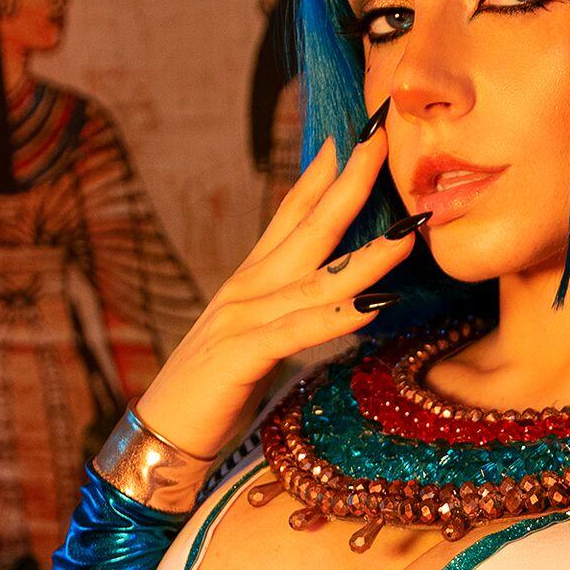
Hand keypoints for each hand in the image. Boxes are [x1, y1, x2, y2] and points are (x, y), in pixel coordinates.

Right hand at [136, 106, 417, 459]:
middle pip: (308, 226)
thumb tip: (332, 297)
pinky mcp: (242, 355)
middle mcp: (247, 287)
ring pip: (316, 277)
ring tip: (408, 230)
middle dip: (349, 182)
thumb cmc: (213, 391)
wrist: (161, 433)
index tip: (351, 136)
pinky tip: (372, 304)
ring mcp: (243, 317)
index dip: (321, 174)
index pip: (290, 214)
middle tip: (381, 139)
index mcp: (250, 280)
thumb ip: (288, 310)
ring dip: (367, 254)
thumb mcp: (254, 337)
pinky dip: (337, 316)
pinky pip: (300, 331)